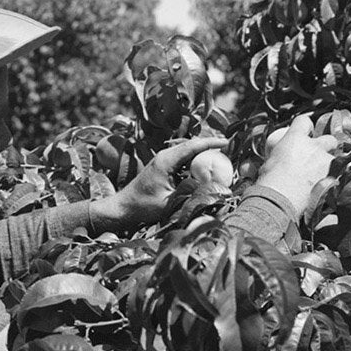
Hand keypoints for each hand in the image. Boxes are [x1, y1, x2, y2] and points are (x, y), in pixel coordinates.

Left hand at [91, 137, 227, 231]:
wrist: (123, 207)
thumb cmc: (143, 206)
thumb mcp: (169, 203)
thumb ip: (190, 196)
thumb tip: (212, 191)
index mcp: (166, 160)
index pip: (193, 146)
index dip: (211, 143)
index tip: (226, 142)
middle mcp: (164, 155)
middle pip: (191, 144)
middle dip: (210, 145)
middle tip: (227, 150)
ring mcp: (162, 159)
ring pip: (187, 150)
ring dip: (202, 152)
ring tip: (219, 157)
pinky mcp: (162, 166)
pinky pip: (182, 158)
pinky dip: (194, 160)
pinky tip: (203, 168)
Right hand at [256, 115, 337, 219]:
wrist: (280, 199)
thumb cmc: (270, 182)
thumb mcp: (268, 163)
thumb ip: (278, 156)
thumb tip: (275, 159)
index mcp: (295, 139)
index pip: (304, 121)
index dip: (305, 127)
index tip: (304, 133)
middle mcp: (313, 147)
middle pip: (329, 138)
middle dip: (326, 146)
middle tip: (317, 156)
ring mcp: (325, 161)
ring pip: (335, 158)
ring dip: (329, 165)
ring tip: (320, 176)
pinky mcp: (332, 177)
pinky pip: (337, 175)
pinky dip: (331, 180)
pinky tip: (323, 187)